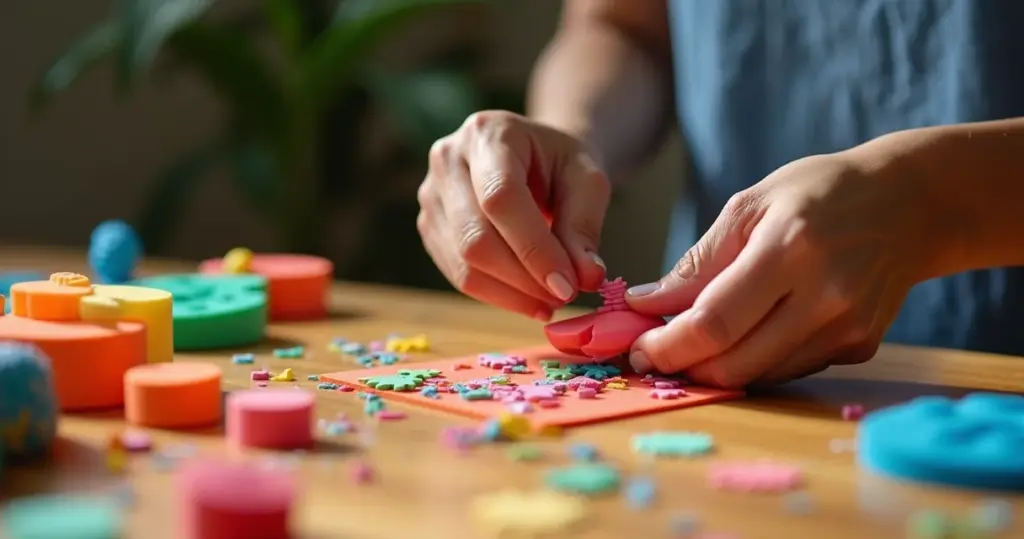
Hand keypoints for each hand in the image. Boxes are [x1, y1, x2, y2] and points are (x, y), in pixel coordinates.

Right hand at [417, 111, 609, 319]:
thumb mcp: (587, 181)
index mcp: (489, 133)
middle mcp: (447, 159)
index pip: (500, 197)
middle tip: (564, 296)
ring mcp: (431, 195)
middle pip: (475, 236)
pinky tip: (529, 300)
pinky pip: (457, 274)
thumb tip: (587, 278)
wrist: (534, 157)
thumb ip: (584, 226)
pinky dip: (497, 295)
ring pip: (463, 263)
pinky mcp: (430, 227)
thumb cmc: (561, 164)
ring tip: (550, 300)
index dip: (533, 248)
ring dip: (511, 293)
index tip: (567, 285)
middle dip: (524, 278)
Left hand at [625, 151, 943, 386]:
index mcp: (790, 249)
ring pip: (759, 375)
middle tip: (653, 353)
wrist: (910, 203)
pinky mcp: (860, 347)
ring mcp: (848, 327)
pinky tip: (742, 336)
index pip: (716, 321)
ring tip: (691, 342)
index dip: (668, 346)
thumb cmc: (819, 193)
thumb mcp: (750, 206)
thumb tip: (645, 305)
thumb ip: (698, 262)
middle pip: (735, 362)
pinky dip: (753, 361)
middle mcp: (826, 296)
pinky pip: (787, 369)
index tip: (637, 349)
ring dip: (714, 369)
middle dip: (684, 365)